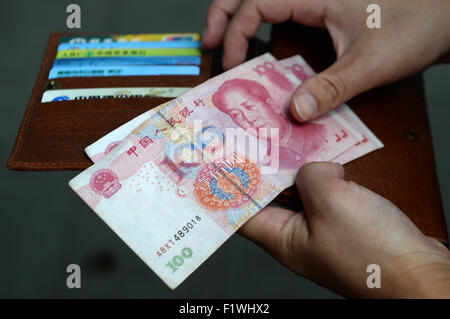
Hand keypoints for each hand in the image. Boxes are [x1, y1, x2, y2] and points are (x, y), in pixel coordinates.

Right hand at [202, 0, 449, 121]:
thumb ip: (332, 86)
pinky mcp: (326, 7)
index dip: (235, 32)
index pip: (257, 3)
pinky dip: (262, 24)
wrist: (448, 14)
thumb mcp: (370, 61)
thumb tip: (296, 111)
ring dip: (239, 16)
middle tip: (206, 42)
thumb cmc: (418, 24)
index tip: (230, 64)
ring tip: (223, 41)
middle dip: (222, 14)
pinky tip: (261, 44)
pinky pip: (283, 11)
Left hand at [239, 162, 449, 297]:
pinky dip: (326, 178)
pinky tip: (331, 160)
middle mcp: (297, 237)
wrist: (420, 275)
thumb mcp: (331, 202)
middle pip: (271, 198)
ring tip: (292, 142)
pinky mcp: (345, 225)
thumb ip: (311, 175)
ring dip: (300, 170)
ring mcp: (322, 230)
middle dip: (265, 169)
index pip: (241, 212)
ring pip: (301, 193)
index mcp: (282, 239)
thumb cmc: (373, 253)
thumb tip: (315, 167)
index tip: (220, 161)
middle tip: (257, 140)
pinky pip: (327, 196)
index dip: (229, 187)